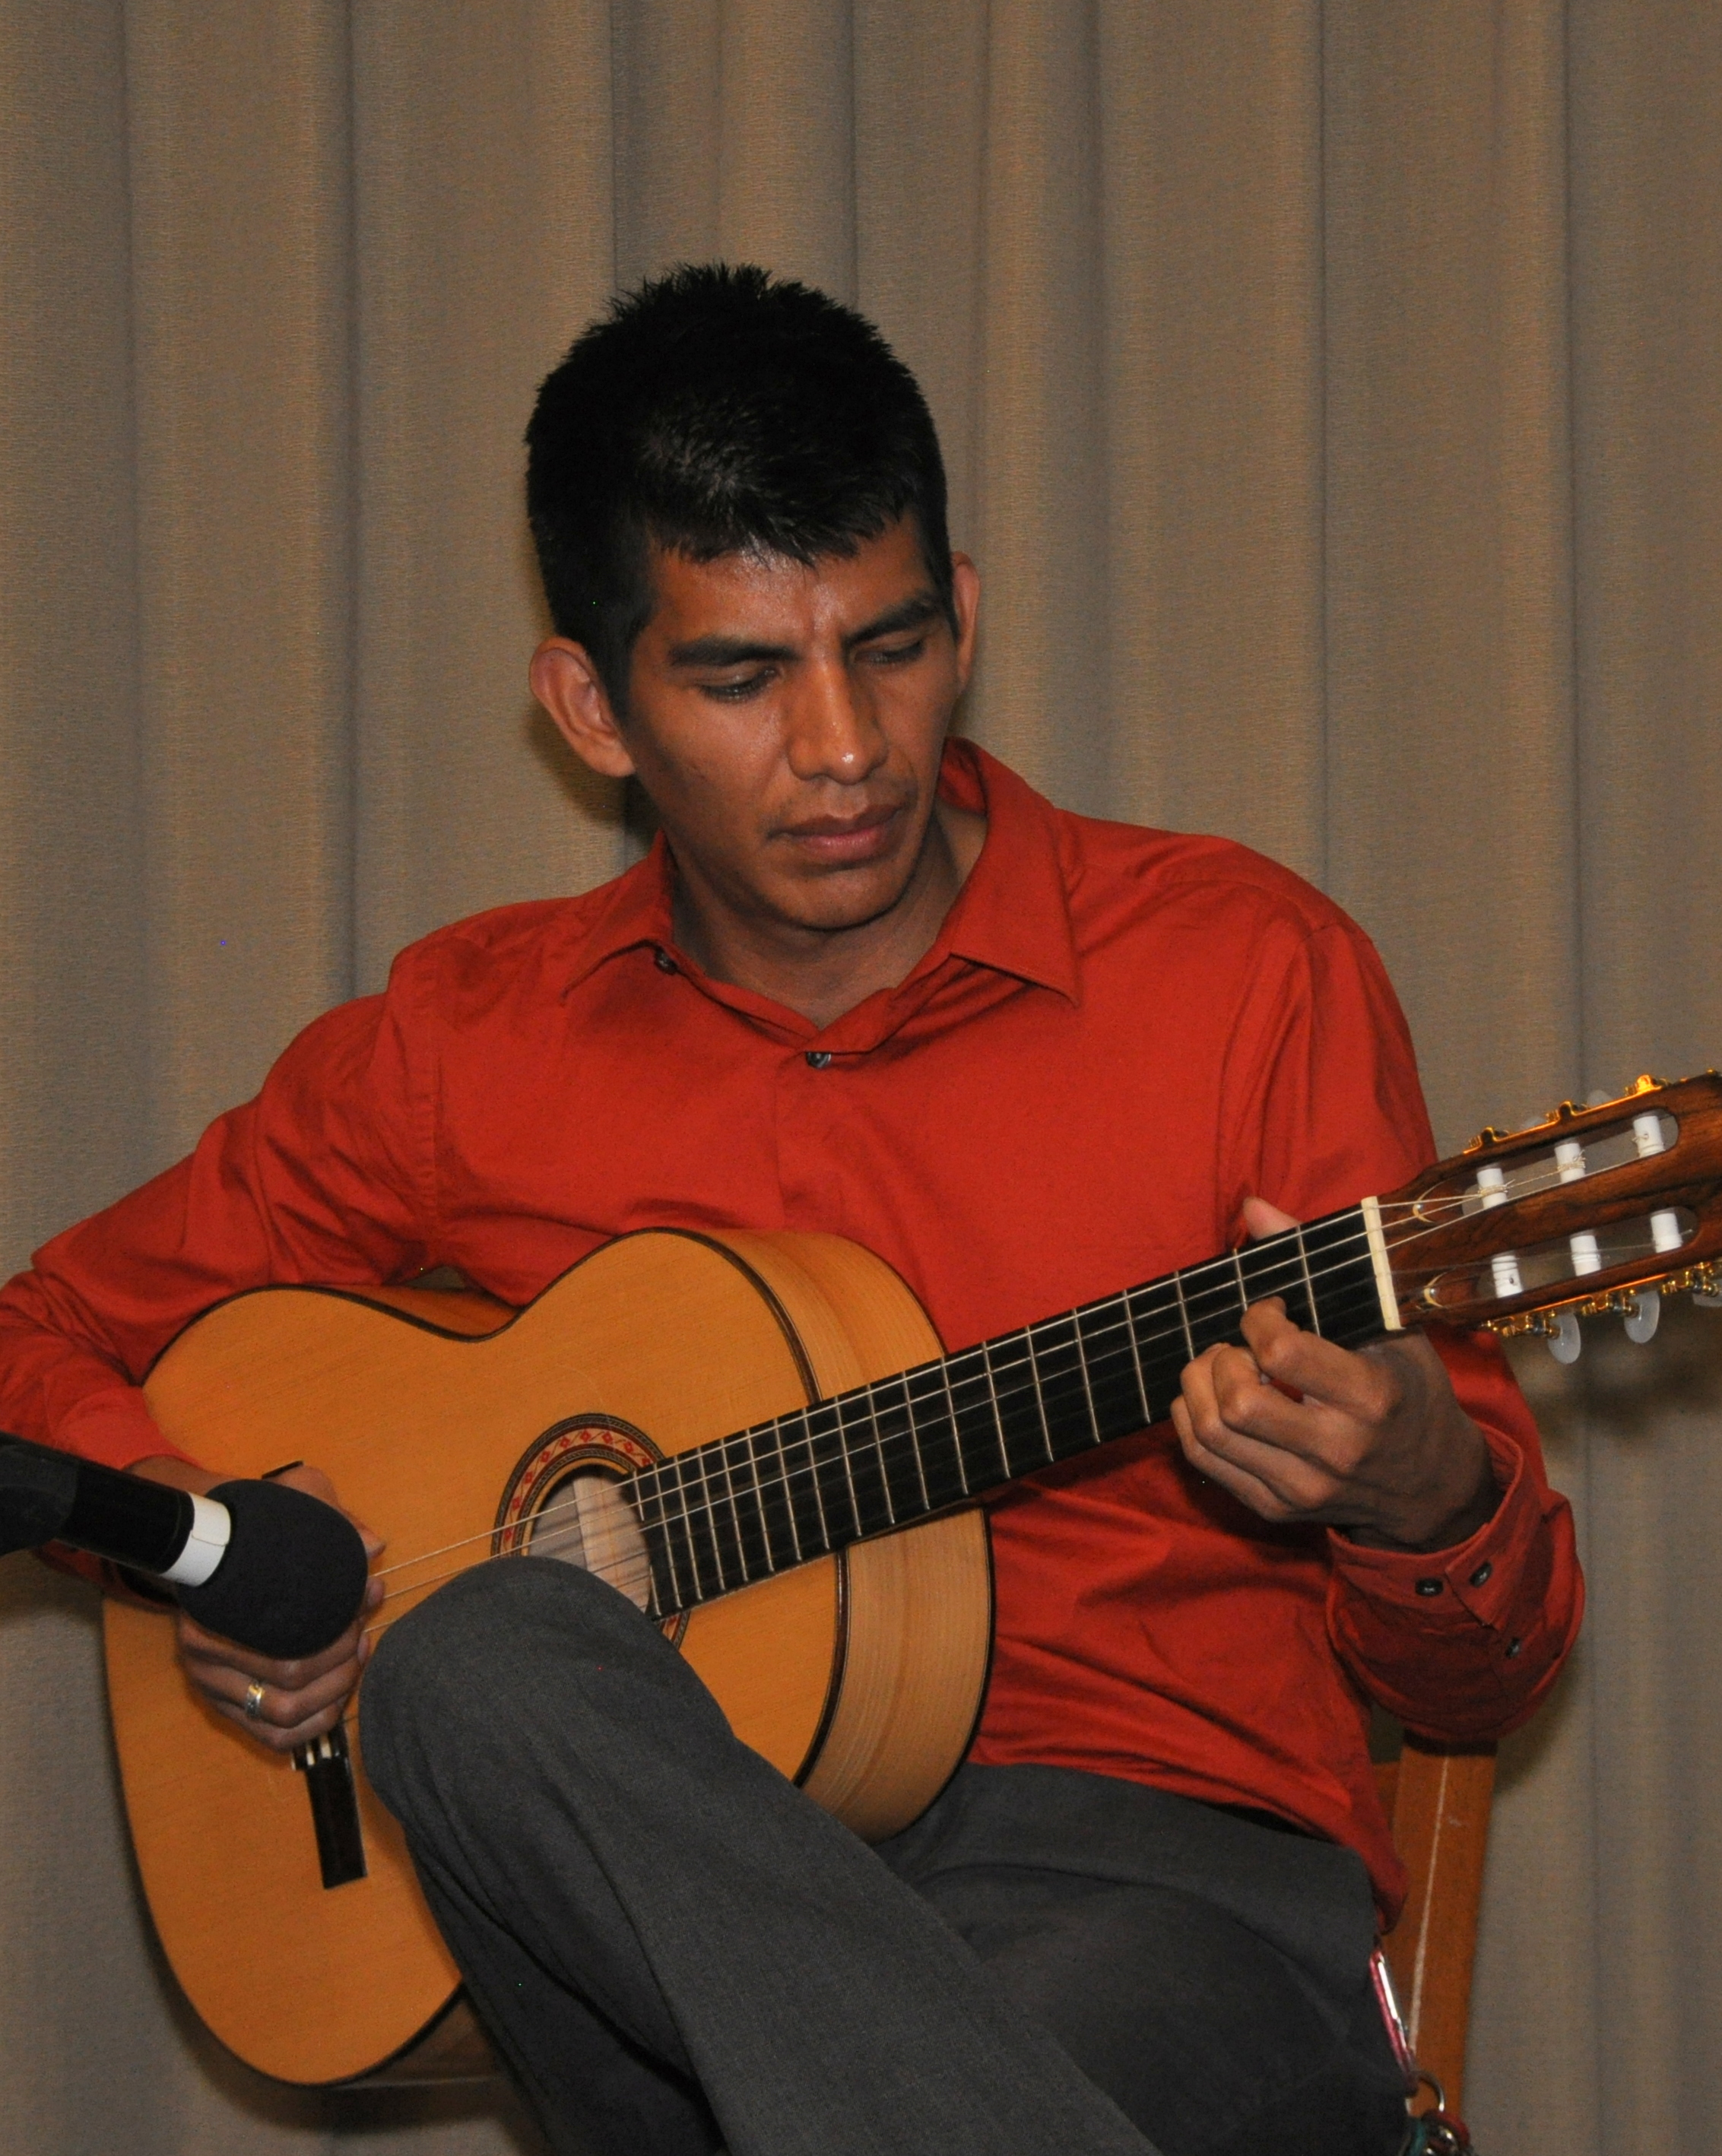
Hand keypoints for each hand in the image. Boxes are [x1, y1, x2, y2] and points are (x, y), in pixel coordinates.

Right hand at [130, 1456, 383, 1751]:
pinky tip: (341, 1691)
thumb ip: (332, 1515)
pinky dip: (316, 1722)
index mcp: (210, 1605)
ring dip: (335, 1689)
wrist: (214, 1548)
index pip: (282, 1631)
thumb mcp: (293, 1499)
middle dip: (343, 1652)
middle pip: (288, 1675)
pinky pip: (275, 1737)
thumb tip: (373, 1546)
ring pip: (283, 1713)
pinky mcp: (227, 1709)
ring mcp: (213, 1686)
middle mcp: (201, 1653)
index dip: (338, 1620)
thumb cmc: (259, 1527)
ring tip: (358, 1653)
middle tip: (363, 1625)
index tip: (366, 1596)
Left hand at [1170, 1198, 1499, 1551]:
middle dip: (1221, 1357)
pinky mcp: (1276, 1508)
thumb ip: (1319, 1264)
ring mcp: (1302, 1487)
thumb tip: (1252, 1206)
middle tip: (1237, 1344)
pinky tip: (1211, 1396)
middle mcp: (1335, 1449)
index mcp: (1370, 1398)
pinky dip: (1189, 1419)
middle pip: (1237, 1402)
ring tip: (1223, 1365)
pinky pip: (1204, 1461)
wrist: (1430, 1487)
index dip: (1258, 1320)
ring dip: (1197, 1385)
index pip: (1282, 1354)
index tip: (1269, 1311)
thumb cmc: (1408, 1391)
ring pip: (1209, 1433)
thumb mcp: (1388, 1325)